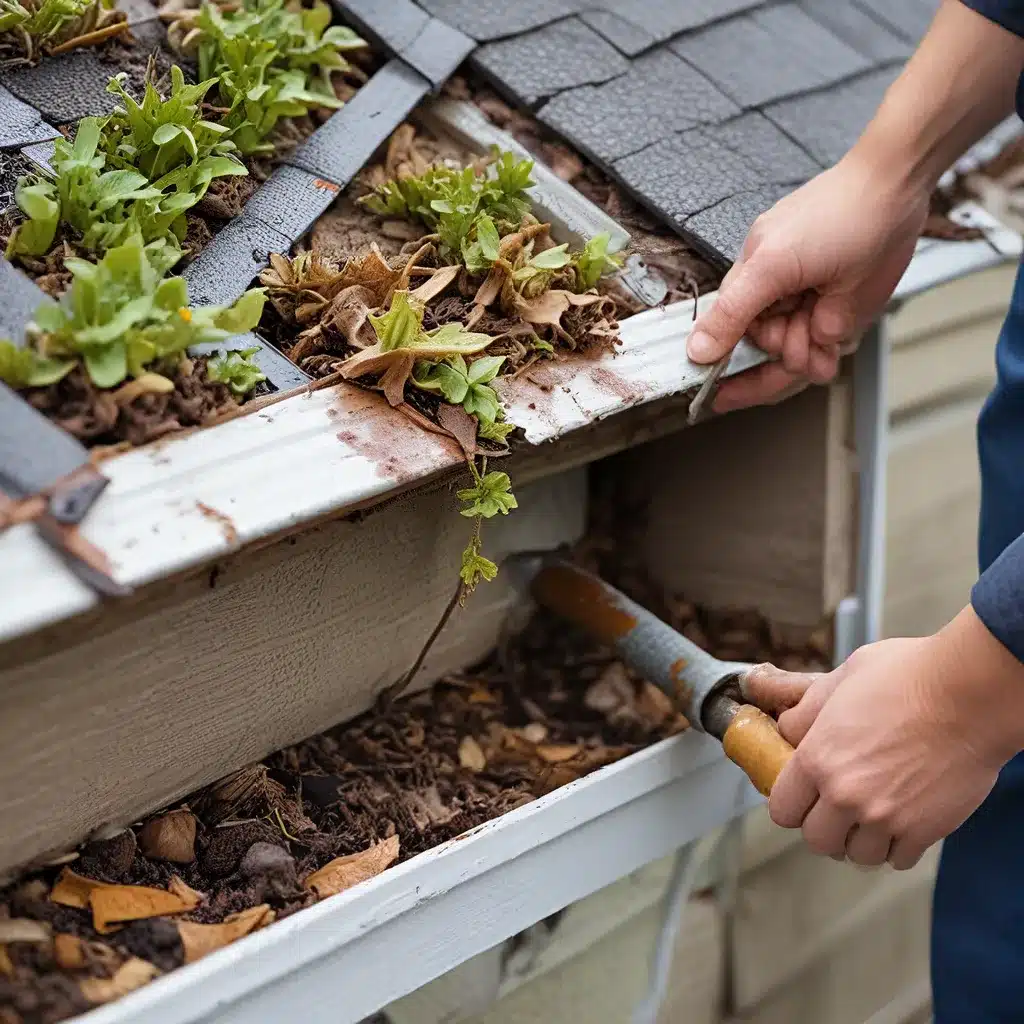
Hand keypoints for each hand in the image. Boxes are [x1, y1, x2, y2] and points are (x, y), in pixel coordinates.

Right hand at [687, 151, 928, 413]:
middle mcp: (777, 301)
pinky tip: (830, 344)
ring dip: (806, 355)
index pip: (727, 340)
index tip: (719, 397)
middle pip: (762, 356)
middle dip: (779, 357)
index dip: (727, 370)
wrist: (896, 194)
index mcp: (751, 285)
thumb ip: (731, 314)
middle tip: (800, 336)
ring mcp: (807, 311)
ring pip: (792, 359)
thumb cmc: (833, 216)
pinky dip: (824, 356)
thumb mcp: (771, 267)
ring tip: (823, 327)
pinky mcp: (837, 317)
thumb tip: (695, 350)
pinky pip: (818, 354)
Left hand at [741, 607, 1023, 868]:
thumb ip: (807, 710)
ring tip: (870, 815)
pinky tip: (900, 820)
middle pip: (816, 840)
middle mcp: (844, 793)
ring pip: (857, 855)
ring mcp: (885, 816)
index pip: (782, 810)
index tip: (804, 797)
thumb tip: (787, 727)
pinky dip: (896, 846)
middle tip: (837, 808)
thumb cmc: (908, 677)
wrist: (970, 694)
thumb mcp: (841, 679)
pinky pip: (897, 859)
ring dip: (860, 839)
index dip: (792, 804)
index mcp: (817, 757)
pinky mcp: (923, 830)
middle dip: (824, 826)